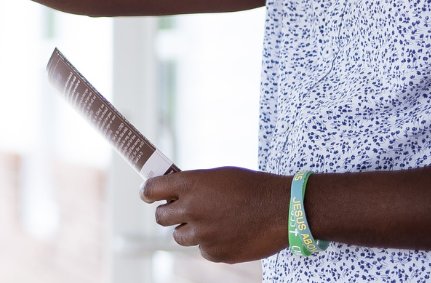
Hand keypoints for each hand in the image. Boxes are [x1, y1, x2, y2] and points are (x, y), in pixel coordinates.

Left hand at [141, 167, 288, 263]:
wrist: (282, 209)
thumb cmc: (251, 187)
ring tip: (211, 221)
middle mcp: (191, 209)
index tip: (147, 195)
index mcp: (189, 184)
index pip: (151, 189)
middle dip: (168, 213)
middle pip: (161, 217)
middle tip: (179, 210)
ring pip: (180, 236)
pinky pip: (202, 249)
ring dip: (190, 230)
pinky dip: (211, 243)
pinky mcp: (215, 253)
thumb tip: (173, 193)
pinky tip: (228, 233)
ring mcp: (202, 234)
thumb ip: (192, 186)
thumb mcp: (217, 177)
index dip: (147, 192)